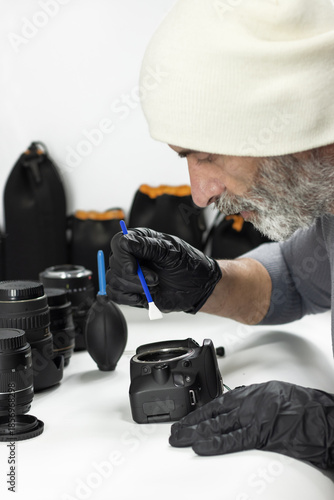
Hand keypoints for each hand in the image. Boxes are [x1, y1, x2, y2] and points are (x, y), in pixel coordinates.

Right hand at [106, 227, 221, 312]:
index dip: (123, 257)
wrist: (197, 288)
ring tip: (154, 287)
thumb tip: (127, 242)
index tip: (133, 269)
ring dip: (134, 287)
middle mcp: (133, 255)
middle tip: (155, 280)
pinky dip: (126, 298)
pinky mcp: (130, 290)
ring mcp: (130, 273)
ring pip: (113, 279)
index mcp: (141, 240)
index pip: (119, 242)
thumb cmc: (189, 266)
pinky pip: (114, 293)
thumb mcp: (172, 252)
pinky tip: (141, 297)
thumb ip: (149, 247)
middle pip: (115, 263)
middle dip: (134, 276)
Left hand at [169, 380, 333, 468]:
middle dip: (191, 423)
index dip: (199, 412)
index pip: (216, 403)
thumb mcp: (269, 392)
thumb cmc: (297, 403)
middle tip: (175, 430)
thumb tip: (236, 401)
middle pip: (211, 415)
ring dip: (195, 432)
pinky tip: (200, 446)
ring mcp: (250, 419)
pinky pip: (232, 440)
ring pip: (216, 426)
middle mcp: (245, 405)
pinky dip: (215, 443)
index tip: (186, 417)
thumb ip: (250, 398)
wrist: (316, 415)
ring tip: (179, 438)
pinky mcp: (258, 434)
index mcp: (248, 394)